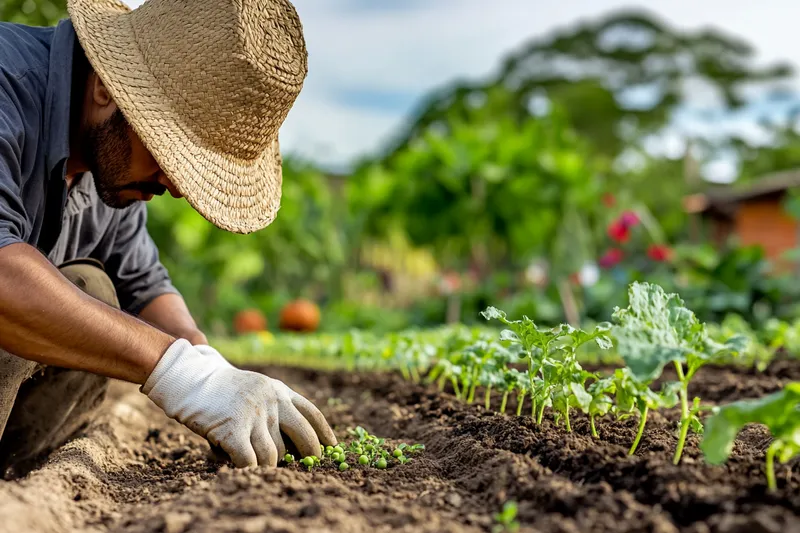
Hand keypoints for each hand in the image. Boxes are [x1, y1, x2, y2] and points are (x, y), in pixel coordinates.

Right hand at [141, 339, 336, 466]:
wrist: (191, 377)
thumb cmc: (221, 389)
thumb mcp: (257, 388)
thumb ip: (275, 407)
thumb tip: (293, 444)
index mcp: (280, 391)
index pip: (313, 414)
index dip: (324, 433)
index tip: (332, 446)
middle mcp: (273, 402)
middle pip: (304, 439)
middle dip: (306, 456)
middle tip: (301, 467)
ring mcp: (255, 416)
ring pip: (275, 456)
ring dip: (267, 465)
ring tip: (252, 460)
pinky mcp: (234, 430)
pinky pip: (250, 461)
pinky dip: (249, 469)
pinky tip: (243, 467)